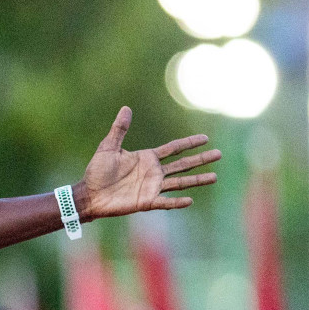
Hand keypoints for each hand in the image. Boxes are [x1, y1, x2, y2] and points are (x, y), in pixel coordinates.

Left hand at [77, 107, 219, 220]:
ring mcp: (151, 187)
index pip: (173, 148)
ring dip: (197, 180)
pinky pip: (165, 202)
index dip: (189, 143)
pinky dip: (176, 202)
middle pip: (183, 164)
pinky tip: (190, 200)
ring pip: (180, 183)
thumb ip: (119, 129)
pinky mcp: (146, 202)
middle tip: (219, 154)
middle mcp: (153, 172)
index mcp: (147, 158)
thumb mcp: (108, 147)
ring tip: (214, 176)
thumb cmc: (96, 171)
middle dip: (201, 159)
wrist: (89, 194)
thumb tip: (126, 108)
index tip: (205, 138)